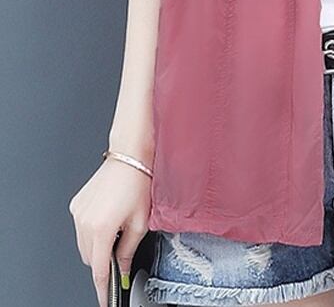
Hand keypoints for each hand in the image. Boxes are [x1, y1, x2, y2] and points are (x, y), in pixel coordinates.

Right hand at [68, 156, 151, 306]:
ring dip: (98, 246)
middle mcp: (85, 222)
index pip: (99, 269)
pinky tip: (108, 217)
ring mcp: (78, 213)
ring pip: (84, 246)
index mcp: (102, 228)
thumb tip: (123, 269)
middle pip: (91, 259)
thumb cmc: (138, 182)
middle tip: (121, 250)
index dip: (103, 287)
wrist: (129, 157)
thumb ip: (128, 250)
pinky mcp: (76, 205)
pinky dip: (92, 232)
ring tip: (117, 227)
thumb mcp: (140, 222)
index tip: (106, 298)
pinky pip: (81, 229)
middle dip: (104, 261)